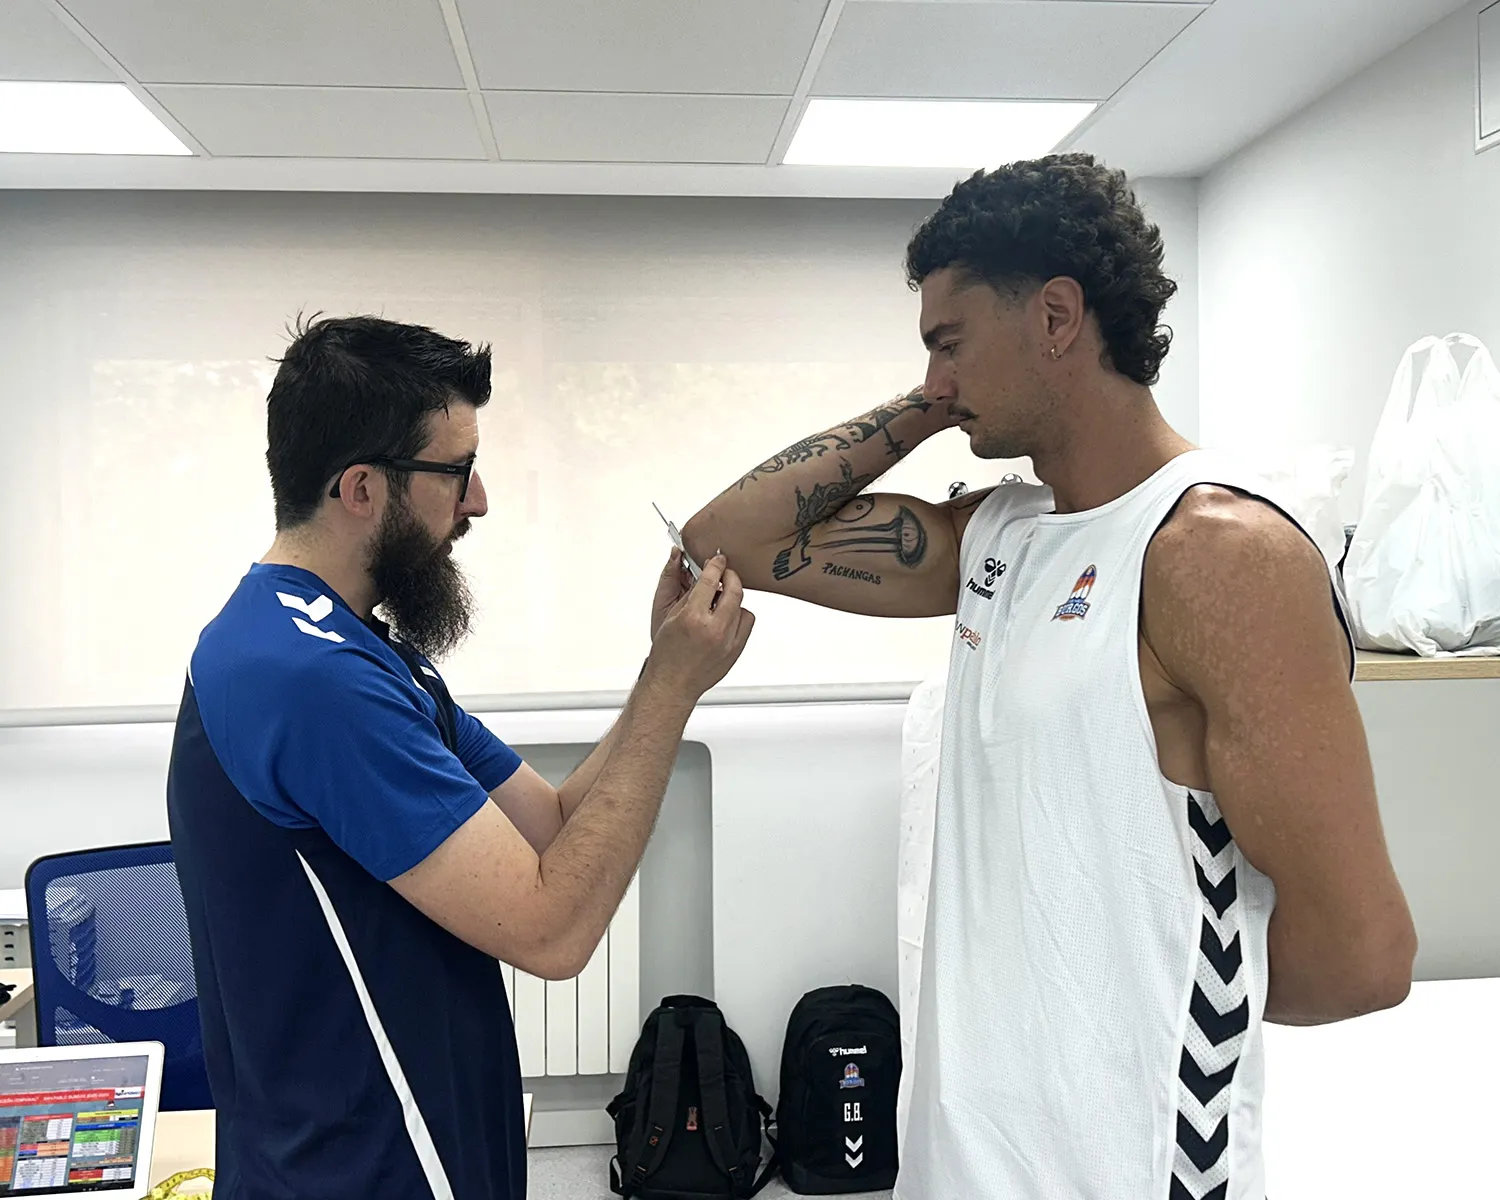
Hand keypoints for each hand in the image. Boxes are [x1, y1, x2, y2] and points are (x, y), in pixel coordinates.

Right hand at [644, 554, 754, 697]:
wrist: (673, 683)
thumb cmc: (666, 654)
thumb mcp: (668, 617)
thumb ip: (688, 592)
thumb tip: (700, 572)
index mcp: (693, 618)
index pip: (710, 580)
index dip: (716, 565)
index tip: (718, 559)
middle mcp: (713, 629)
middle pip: (734, 590)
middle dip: (730, 576)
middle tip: (725, 573)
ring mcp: (728, 641)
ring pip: (742, 606)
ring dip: (733, 599)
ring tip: (720, 602)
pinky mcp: (736, 650)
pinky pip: (747, 622)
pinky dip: (739, 616)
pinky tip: (726, 618)